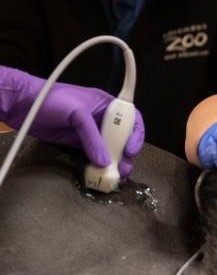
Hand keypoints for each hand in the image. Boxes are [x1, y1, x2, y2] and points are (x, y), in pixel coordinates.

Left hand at [0, 67, 143, 178]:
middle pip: (122, 138)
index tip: (130, 150)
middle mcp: (102, 119)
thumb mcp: (76, 114)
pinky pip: (94, 156)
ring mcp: (91, 133)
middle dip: (125, 154)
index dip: (135, 135)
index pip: (130, 119)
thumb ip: (91, 137)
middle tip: (125, 167)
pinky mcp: (79, 144)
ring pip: (109, 149)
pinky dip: (99, 165)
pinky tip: (101, 173)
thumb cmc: (50, 99)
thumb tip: (104, 160)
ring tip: (117, 175)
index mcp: (107, 105)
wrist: (23, 105)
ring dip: (115, 162)